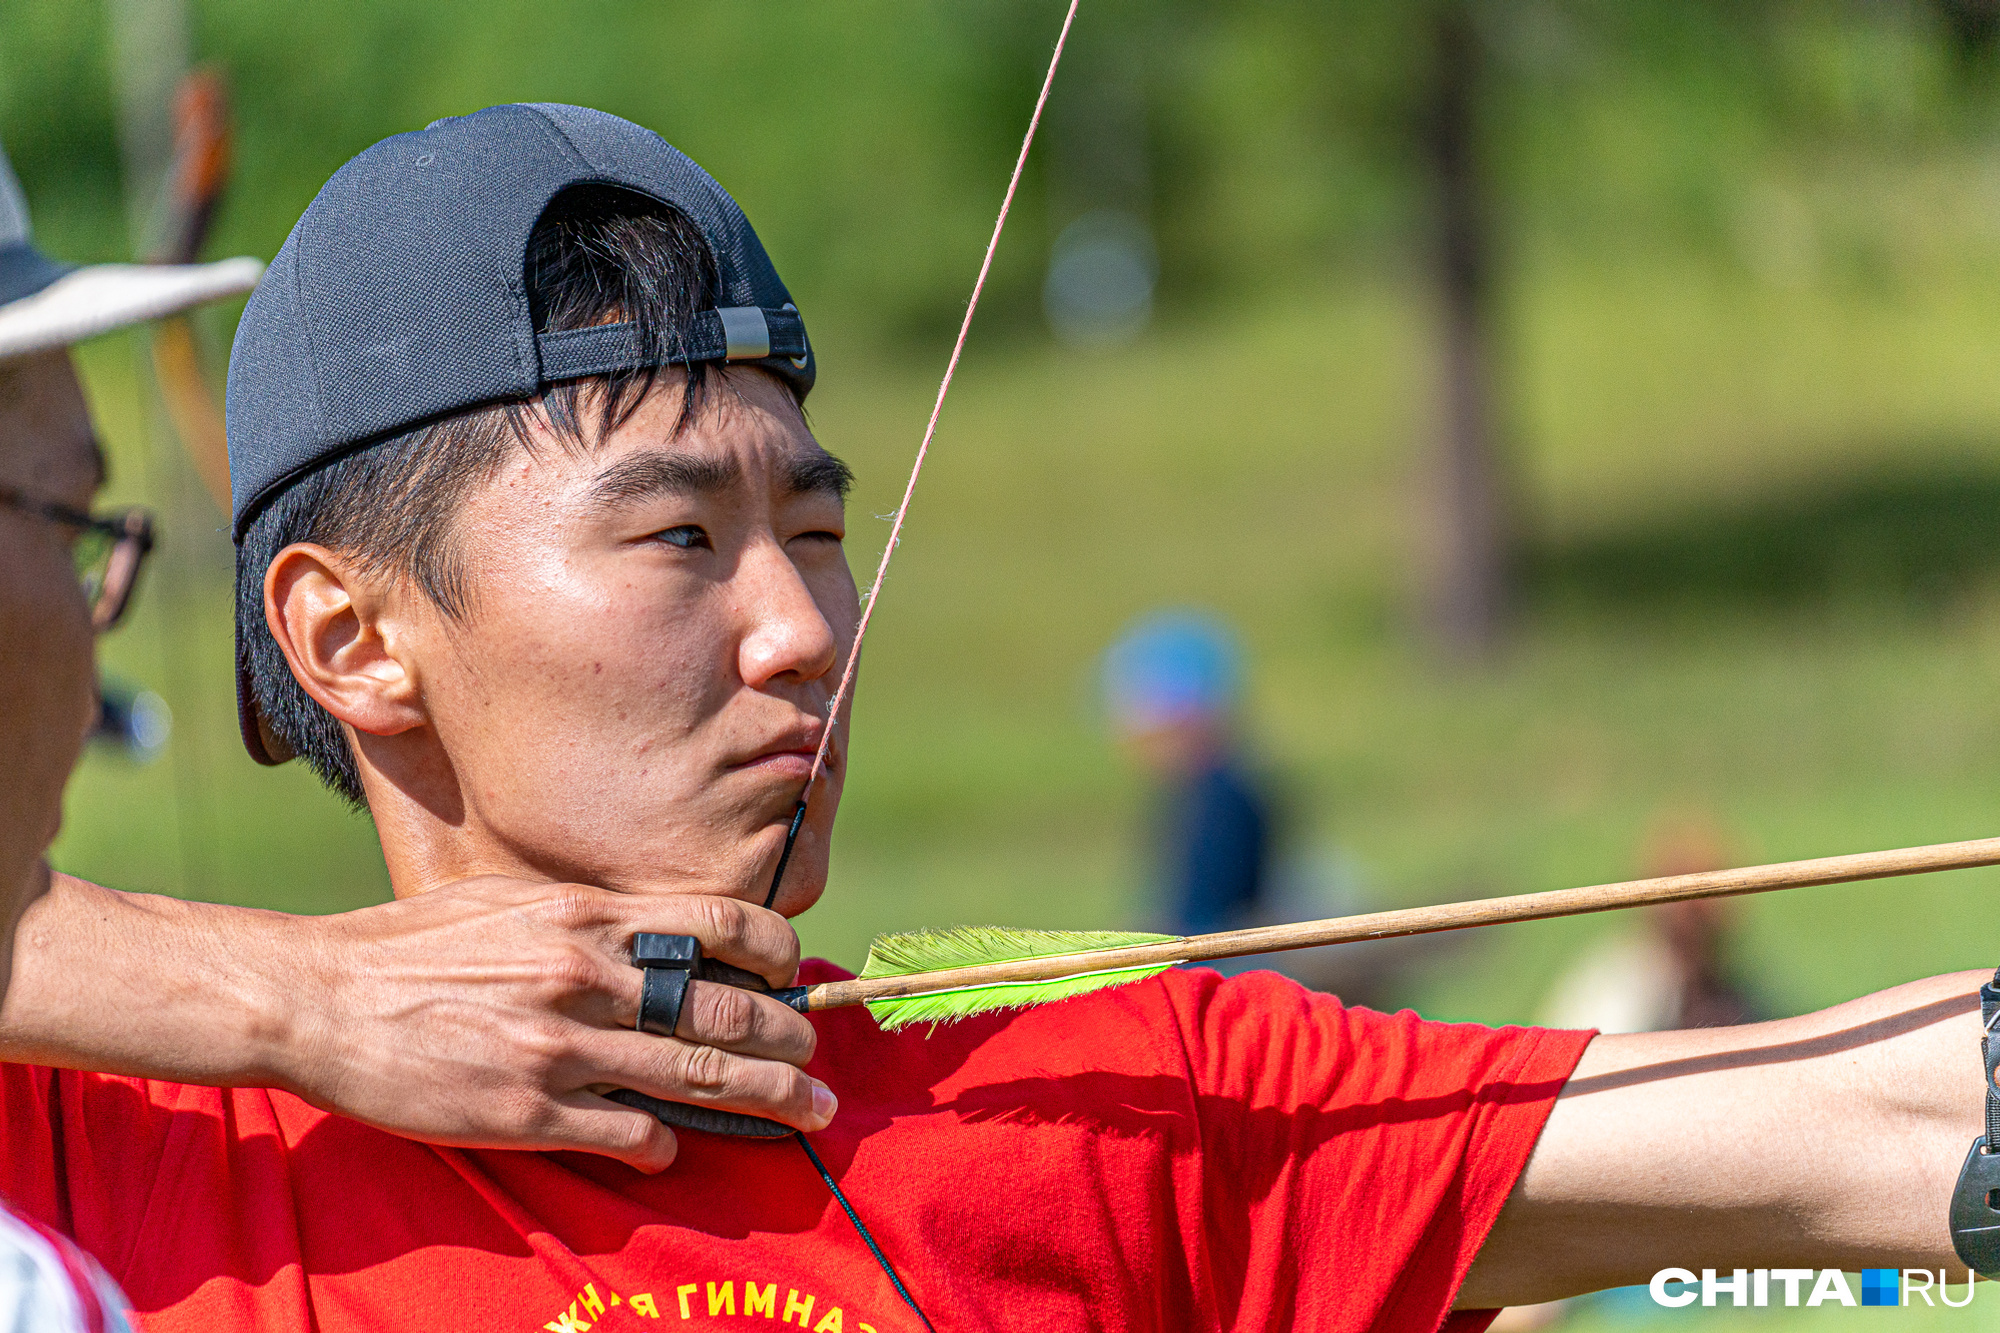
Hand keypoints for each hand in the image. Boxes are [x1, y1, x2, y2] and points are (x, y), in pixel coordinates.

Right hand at [0, 874, 830, 1172]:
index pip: (719, 922)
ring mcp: (559, 1047)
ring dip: (766, 1096)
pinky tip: (676, 1147)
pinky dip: (665, 1142)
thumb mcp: (508, 901)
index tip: (796, 970)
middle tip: (820, 1059)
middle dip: (789, 1038)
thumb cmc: (411, 945)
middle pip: (725, 1008)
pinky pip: (629, 1131)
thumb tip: (660, 937)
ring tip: (808, 1110)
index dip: (775, 949)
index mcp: (584, 915)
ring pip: (696, 1075)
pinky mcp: (527, 1112)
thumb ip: (588, 920)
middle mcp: (585, 976)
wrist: (318, 998)